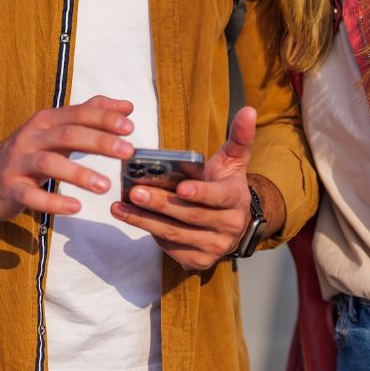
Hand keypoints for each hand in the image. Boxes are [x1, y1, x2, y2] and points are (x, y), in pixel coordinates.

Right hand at [0, 95, 135, 220]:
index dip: (104, 118)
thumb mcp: (56, 129)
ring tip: (105, 186)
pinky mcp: (10, 188)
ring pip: (50, 164)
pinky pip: (31, 195)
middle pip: (67, 135)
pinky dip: (53, 202)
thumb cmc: (28, 152)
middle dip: (99, 141)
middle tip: (128, 151)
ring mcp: (19, 163)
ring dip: (79, 174)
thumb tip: (126, 106)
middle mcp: (32, 138)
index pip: (78, 114)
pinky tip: (75, 207)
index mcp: (46, 121)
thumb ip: (90, 115)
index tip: (130, 127)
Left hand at [111, 106, 257, 269]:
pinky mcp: (198, 261)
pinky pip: (171, 248)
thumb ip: (239, 136)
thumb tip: (248, 109)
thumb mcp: (233, 159)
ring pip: (175, 234)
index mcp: (237, 199)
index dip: (200, 193)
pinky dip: (150, 234)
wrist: (232, 220)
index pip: (219, 197)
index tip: (181, 187)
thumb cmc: (224, 183)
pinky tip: (132, 218)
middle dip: (160, 204)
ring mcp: (214, 247)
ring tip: (120, 207)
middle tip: (134, 191)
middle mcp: (230, 227)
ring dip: (145, 221)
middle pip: (190, 216)